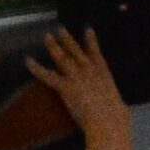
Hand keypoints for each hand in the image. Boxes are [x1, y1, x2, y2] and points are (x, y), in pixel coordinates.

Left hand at [26, 24, 131, 145]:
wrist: (107, 120)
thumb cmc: (115, 117)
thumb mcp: (118, 104)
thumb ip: (116, 103)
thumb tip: (121, 109)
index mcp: (103, 72)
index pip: (95, 52)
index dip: (91, 40)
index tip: (88, 29)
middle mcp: (89, 69)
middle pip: (76, 50)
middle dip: (67, 39)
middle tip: (60, 29)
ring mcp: (76, 76)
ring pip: (62, 57)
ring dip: (53, 46)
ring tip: (47, 36)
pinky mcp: (65, 86)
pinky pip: (47, 75)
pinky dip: (36, 67)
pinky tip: (27, 60)